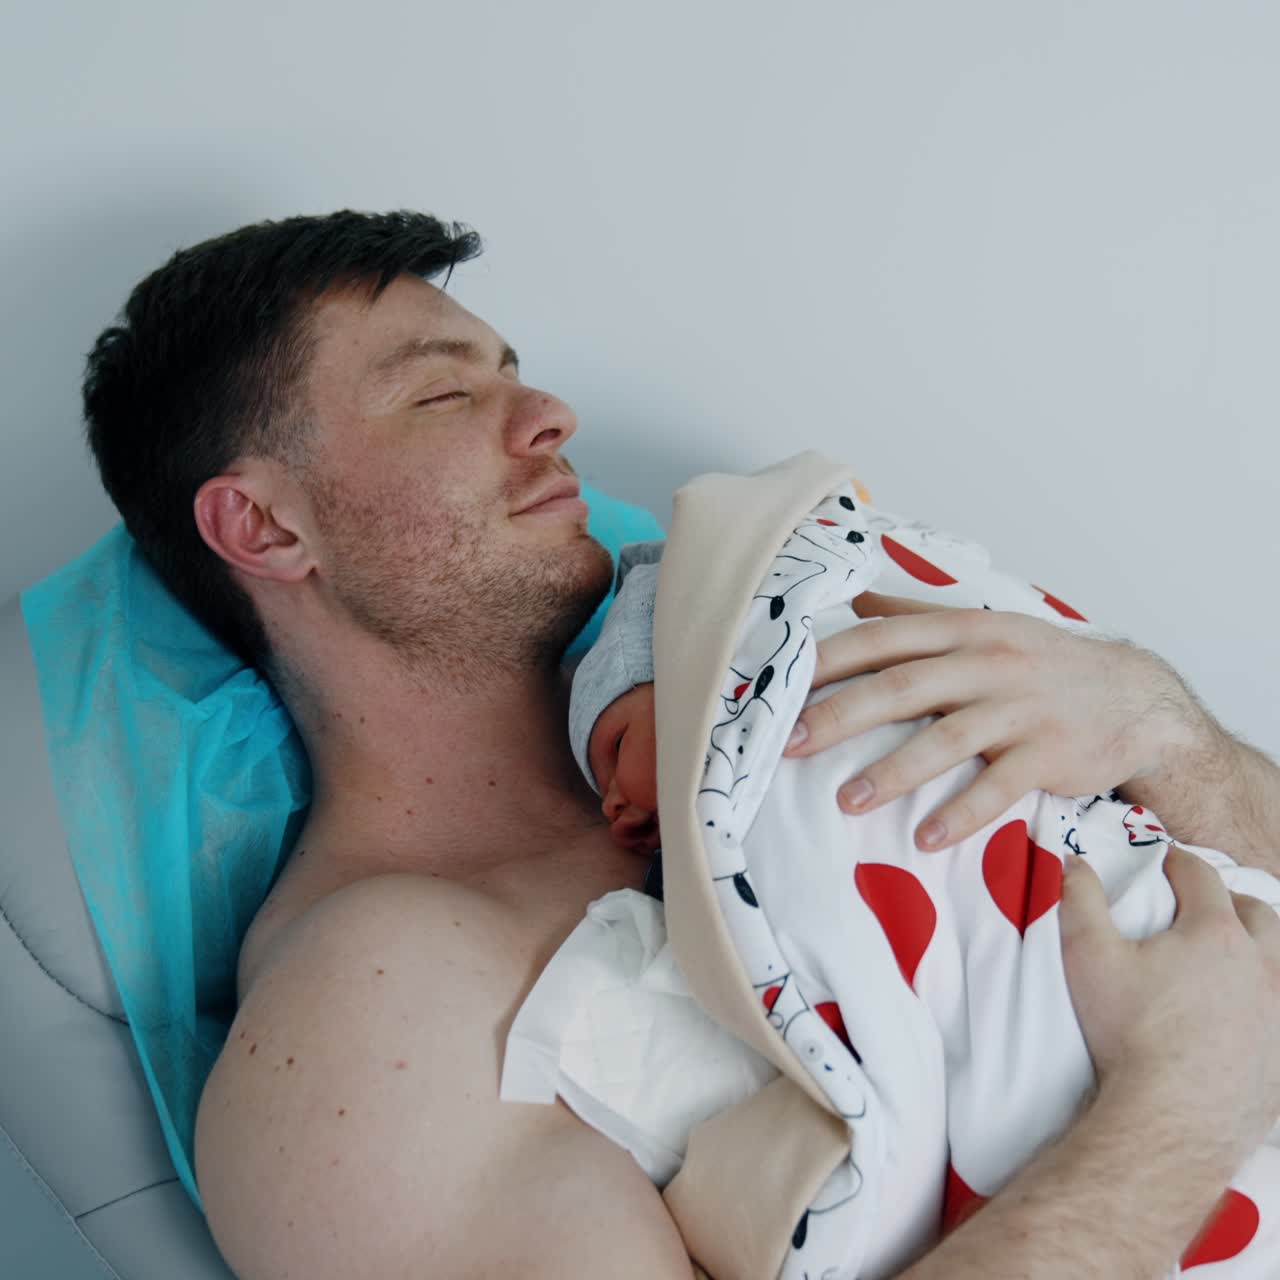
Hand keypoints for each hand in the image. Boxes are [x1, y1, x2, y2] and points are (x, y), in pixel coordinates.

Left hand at [784, 591, 1206, 850]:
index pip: (882, 639)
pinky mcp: (1049, 754)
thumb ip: (916, 615)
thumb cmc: (1040, 662)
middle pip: (902, 686)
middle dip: (842, 714)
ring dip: (893, 771)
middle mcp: (986, 663)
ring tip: (846, 800)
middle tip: (790, 743)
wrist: (1135, 697)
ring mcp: (1019, 708)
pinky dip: (962, 813)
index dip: (830, 660)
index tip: (781, 685)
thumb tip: (853, 596)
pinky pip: (1000, 787)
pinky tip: (926, 838)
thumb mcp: (981, 626)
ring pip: (947, 738)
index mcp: (962, 630)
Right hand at [1060, 846, 1279, 1165]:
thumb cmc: (1129, 1033)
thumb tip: (1073, 860)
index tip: (1166, 862)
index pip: (1202, 877)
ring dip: (1261, 944)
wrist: (1173, 1118)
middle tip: (1203, 905)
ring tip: (1235, 952)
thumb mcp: (1087, 956)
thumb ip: (1078, 898)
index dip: (1180, 863)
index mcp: (1215, 934)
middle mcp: (1262, 966)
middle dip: (1231, 900)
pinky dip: (1268, 996)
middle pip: (1258, 912)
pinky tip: (1248, 1007)